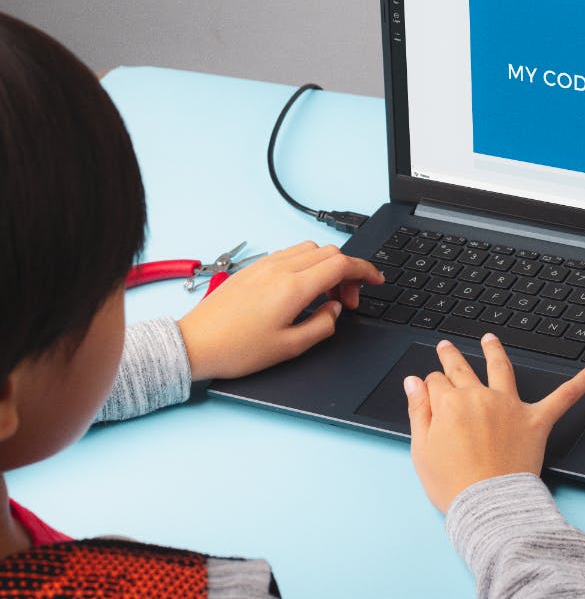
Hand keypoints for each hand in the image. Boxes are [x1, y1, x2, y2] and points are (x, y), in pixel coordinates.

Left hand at [176, 241, 383, 379]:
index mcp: (293, 287)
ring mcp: (264, 265)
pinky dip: (307, 265)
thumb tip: (334, 309)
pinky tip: (302, 289)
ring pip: (310, 249)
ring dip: (327, 266)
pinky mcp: (253, 269)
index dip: (365, 271)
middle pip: (329, 253)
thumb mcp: (290, 347)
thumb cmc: (236, 349)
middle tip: (347, 300)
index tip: (376, 281)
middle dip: (347, 272)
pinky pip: (289, 254)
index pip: (342, 264)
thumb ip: (322, 324)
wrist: (195, 344)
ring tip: (324, 295)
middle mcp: (280, 269)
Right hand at [405, 336, 584, 511]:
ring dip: (495, 350)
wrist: (488, 504)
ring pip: (502, 368)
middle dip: (452, 357)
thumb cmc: (454, 485)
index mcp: (449, 404)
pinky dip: (581, 382)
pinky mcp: (536, 421)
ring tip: (490, 340)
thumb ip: (418, 411)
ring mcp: (509, 406)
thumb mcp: (421, 450)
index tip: (429, 388)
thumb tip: (414, 383)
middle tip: (447, 347)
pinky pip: (564, 397)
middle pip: (462, 369)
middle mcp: (479, 397)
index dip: (431, 385)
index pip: (437, 382)